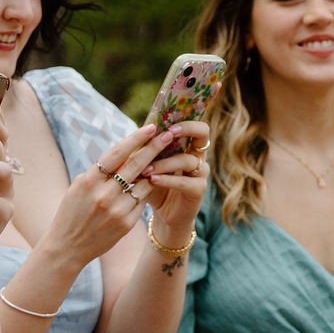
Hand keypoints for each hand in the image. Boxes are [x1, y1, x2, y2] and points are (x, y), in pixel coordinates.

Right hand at [39, 123, 188, 268]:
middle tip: (169, 135)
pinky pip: (141, 201)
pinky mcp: (126, 223)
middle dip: (155, 148)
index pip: (117, 153)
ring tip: (161, 161)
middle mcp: (104, 194)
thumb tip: (123, 154)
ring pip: (143, 184)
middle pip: (136, 165)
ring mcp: (117, 210)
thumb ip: (99, 172)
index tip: (151, 127)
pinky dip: (143, 192)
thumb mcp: (78, 187)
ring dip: (152, 172)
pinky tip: (145, 187)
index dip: (136, 138)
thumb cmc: (71, 212)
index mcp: (89, 181)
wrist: (67, 247)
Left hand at [136, 120, 210, 243]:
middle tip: (168, 133)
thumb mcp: (147, 165)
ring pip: (187, 160)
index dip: (183, 117)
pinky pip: (185, 181)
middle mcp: (198, 156)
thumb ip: (143, 151)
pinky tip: (152, 180)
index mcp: (186, 145)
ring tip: (145, 170)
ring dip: (164, 163)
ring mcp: (201, 173)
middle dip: (186, 129)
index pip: (192, 123)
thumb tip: (130, 135)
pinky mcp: (198, 190)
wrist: (164, 215)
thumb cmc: (154, 186)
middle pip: (203, 132)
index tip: (165, 119)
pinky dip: (167, 180)